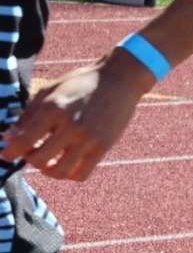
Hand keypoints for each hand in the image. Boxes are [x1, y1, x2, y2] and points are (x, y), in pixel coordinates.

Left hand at [1, 51, 153, 179]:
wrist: (120, 78)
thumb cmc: (81, 82)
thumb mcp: (49, 91)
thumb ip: (28, 115)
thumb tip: (9, 138)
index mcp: (53, 108)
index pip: (24, 141)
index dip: (10, 152)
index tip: (7, 154)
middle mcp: (70, 125)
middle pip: (38, 160)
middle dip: (30, 158)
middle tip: (33, 151)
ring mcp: (89, 138)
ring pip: (59, 171)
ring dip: (48, 170)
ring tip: (49, 161)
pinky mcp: (104, 146)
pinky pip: (82, 173)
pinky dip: (70, 174)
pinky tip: (68, 163)